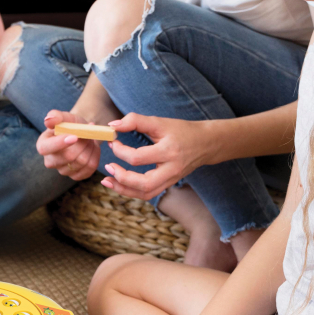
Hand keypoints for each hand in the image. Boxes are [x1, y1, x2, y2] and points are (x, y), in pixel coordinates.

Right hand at [37, 109, 100, 179]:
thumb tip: (48, 120)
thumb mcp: (65, 117)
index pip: (46, 148)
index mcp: (42, 145)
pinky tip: (92, 148)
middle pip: (68, 157)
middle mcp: (50, 161)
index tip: (74, 136)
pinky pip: (90, 169)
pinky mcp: (76, 176)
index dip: (60, 144)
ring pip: (81, 162)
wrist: (82, 134)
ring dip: (90, 148)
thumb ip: (56, 116)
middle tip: (88, 133)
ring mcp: (63, 171)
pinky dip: (95, 156)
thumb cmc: (70, 124)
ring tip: (90, 139)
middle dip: (82, 143)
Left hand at [101, 113, 216, 200]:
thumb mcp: (159, 122)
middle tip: (108, 167)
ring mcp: (171, 180)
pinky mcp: (168, 184)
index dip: (120, 150)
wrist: (205, 143)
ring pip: (146, 193)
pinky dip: (132, 191)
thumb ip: (135, 121)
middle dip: (122, 178)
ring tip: (107, 181)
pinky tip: (120, 184)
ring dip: (124, 190)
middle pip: (144, 183)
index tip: (112, 141)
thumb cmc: (181, 130)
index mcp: (168, 152)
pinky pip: (149, 193)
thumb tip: (112, 125)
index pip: (138, 158)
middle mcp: (171, 169)